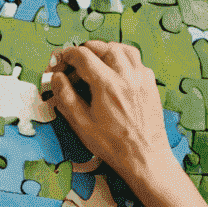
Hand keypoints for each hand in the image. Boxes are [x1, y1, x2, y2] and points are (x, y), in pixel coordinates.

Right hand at [48, 41, 179, 188]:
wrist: (146, 159)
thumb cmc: (114, 146)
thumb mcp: (82, 124)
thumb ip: (66, 97)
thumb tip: (56, 77)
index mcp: (107, 85)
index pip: (82, 55)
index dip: (66, 55)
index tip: (60, 63)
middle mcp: (126, 76)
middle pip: (103, 47)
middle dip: (85, 51)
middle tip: (75, 64)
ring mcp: (142, 79)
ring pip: (124, 49)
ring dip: (107, 50)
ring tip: (97, 62)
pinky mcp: (151, 85)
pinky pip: (138, 62)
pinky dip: (124, 60)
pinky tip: (117, 74)